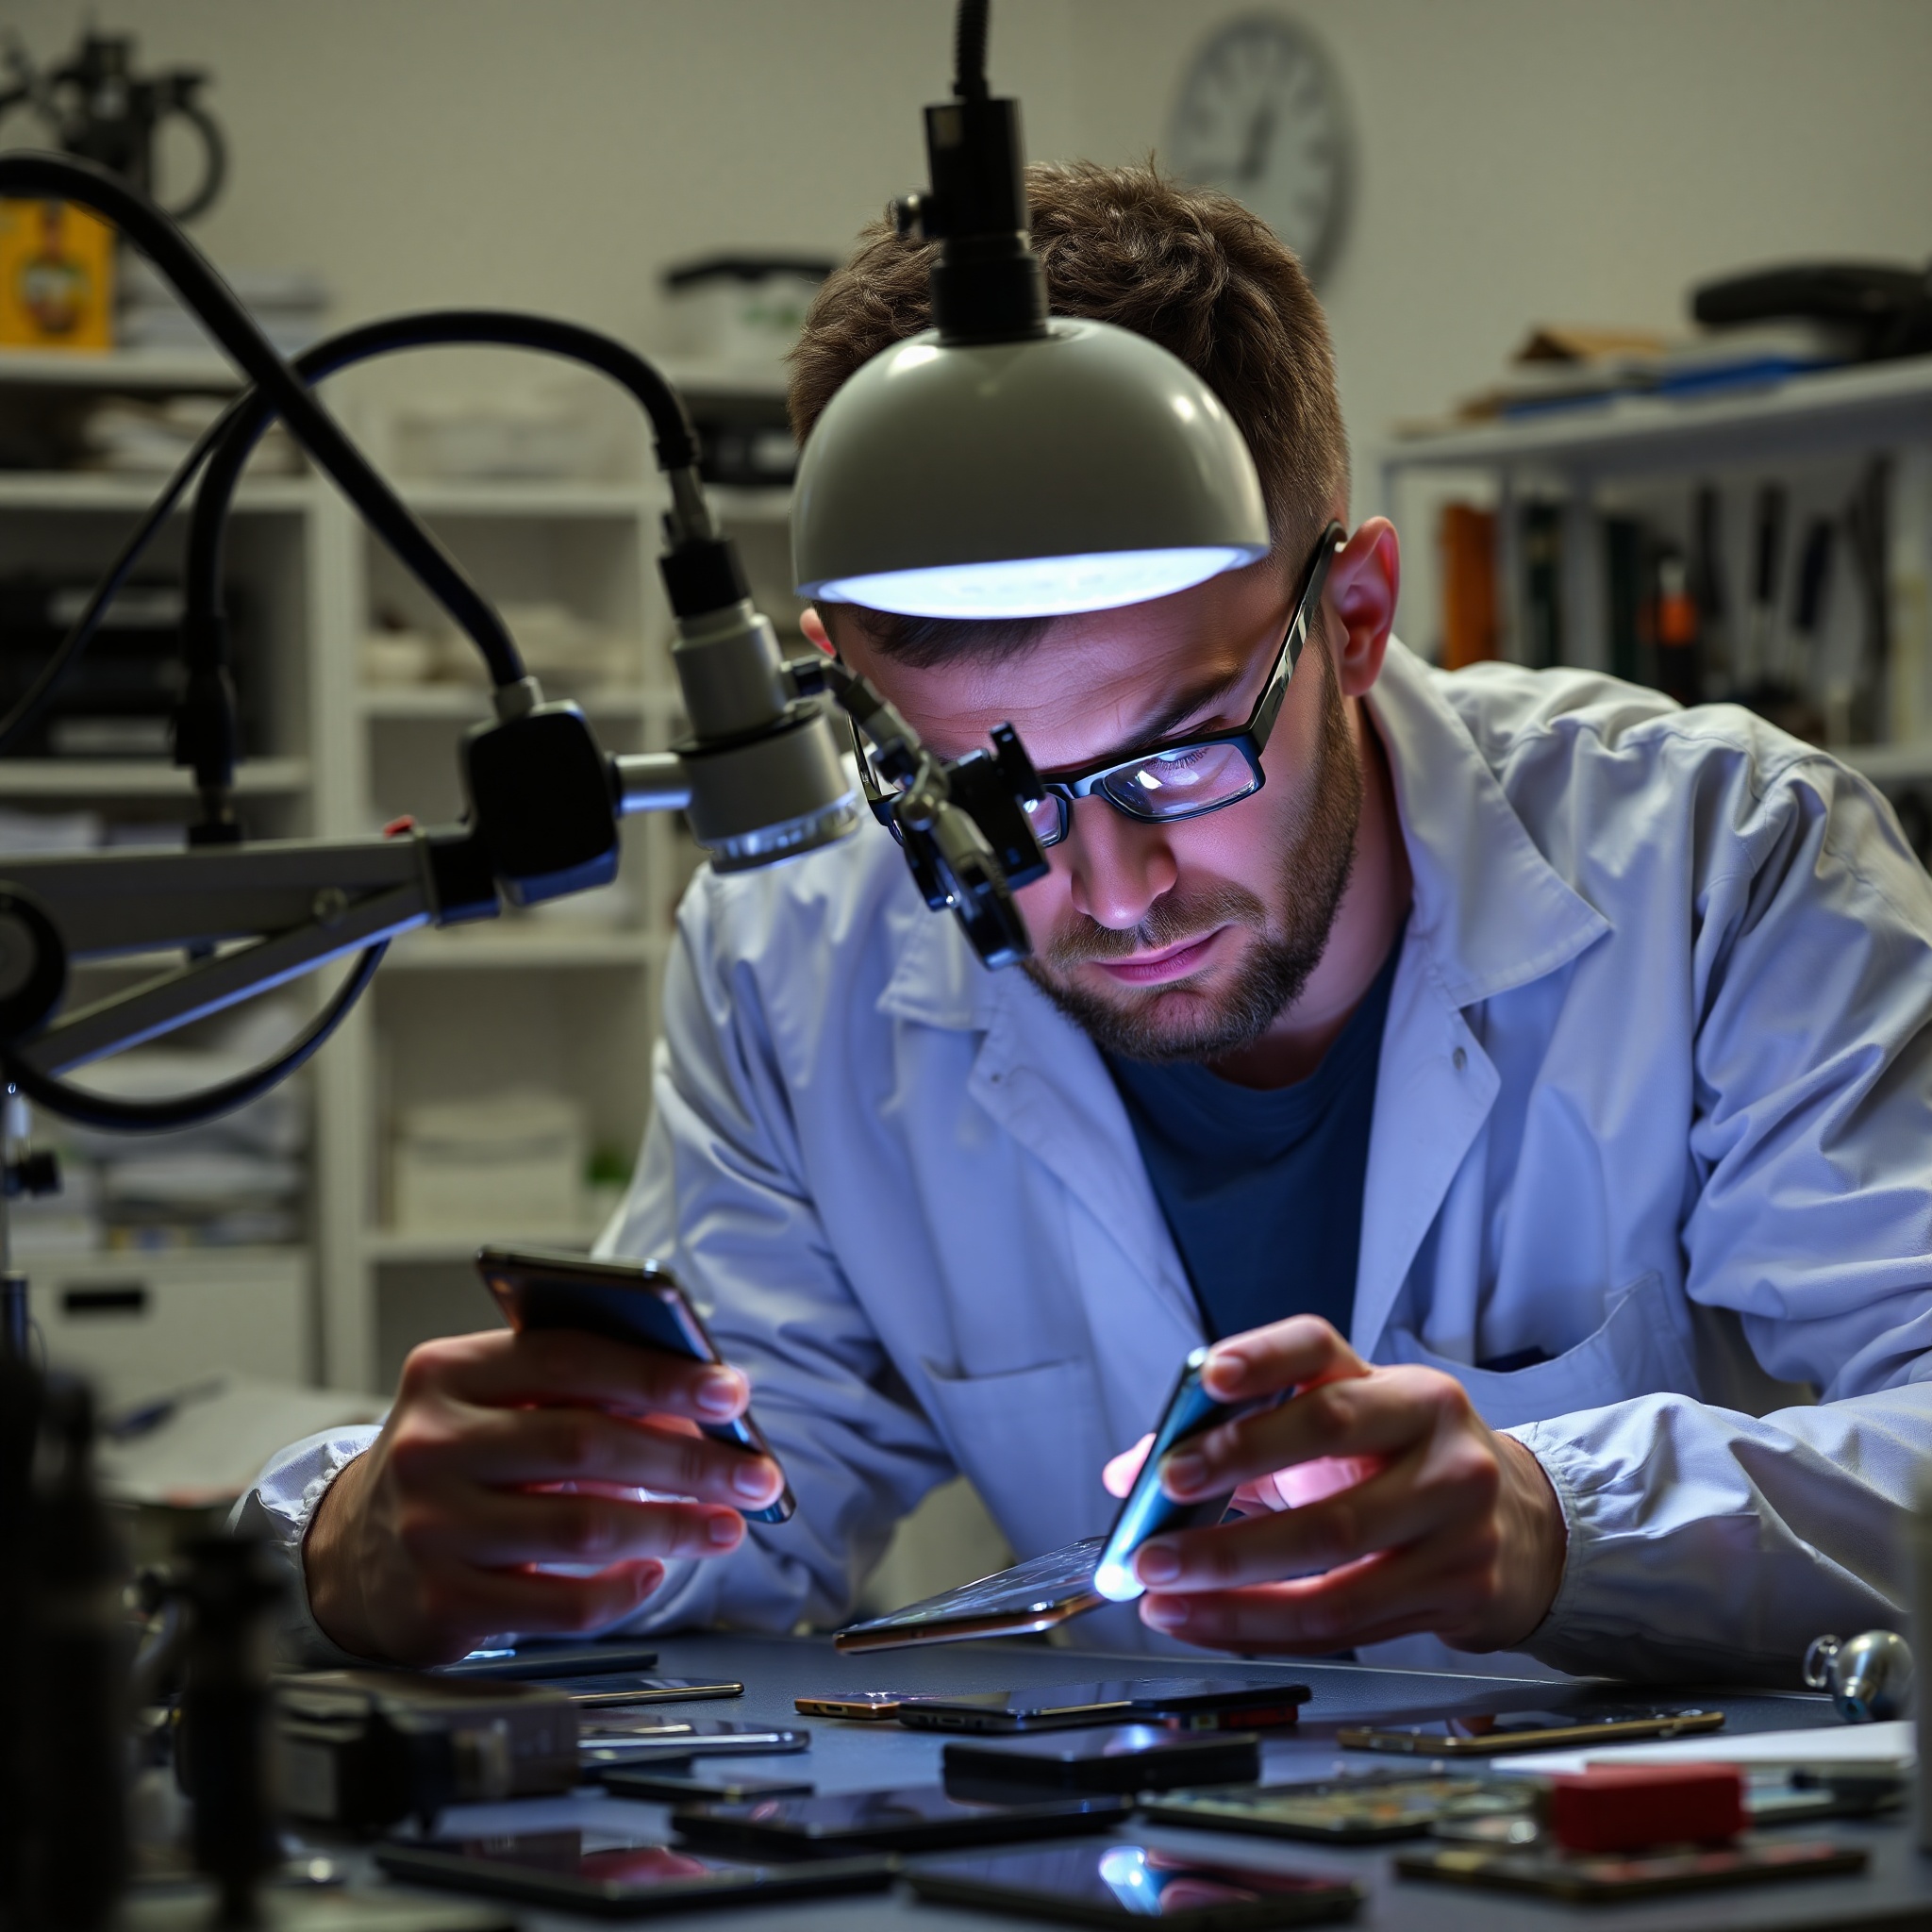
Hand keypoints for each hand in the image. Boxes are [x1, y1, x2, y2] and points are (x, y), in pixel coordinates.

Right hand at [304, 1327, 784, 1663]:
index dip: (659, 1374)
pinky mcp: (443, 1603)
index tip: (731, 1392)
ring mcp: (432, 1528)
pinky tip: (654, 1569)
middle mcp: (431, 1445)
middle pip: (588, 1444)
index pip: (569, 1358)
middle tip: (755, 1473)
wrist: (353, 1551)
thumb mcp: (492, 1401)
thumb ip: (575, 1389)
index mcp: (446, 1373)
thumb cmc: (455, 1460)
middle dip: (691, 1460)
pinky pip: (565, 1603)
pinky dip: (626, 1588)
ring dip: (676, 1526)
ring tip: (727, 1525)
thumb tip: (695, 1406)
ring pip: (586, 1525)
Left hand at [1099, 1316, 1565, 1654]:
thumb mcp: (1333, 1438)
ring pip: (1328, 1547)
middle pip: (1326, 1438)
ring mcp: (1454, 1513)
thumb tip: (1130, 1473)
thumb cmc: (1399, 1475)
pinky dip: (1255, 1625)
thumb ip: (1229, 1440)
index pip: (1319, 1349)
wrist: (1518, 1536)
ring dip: (1228, 1571)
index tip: (1206, 1376)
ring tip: (1160, 1580)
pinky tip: (1201, 1620)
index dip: (1262, 1358)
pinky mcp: (1458, 1587)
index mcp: (1392, 1384)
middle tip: (1161, 1494)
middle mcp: (1432, 1435)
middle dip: (1230, 1466)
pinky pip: (1338, 1618)